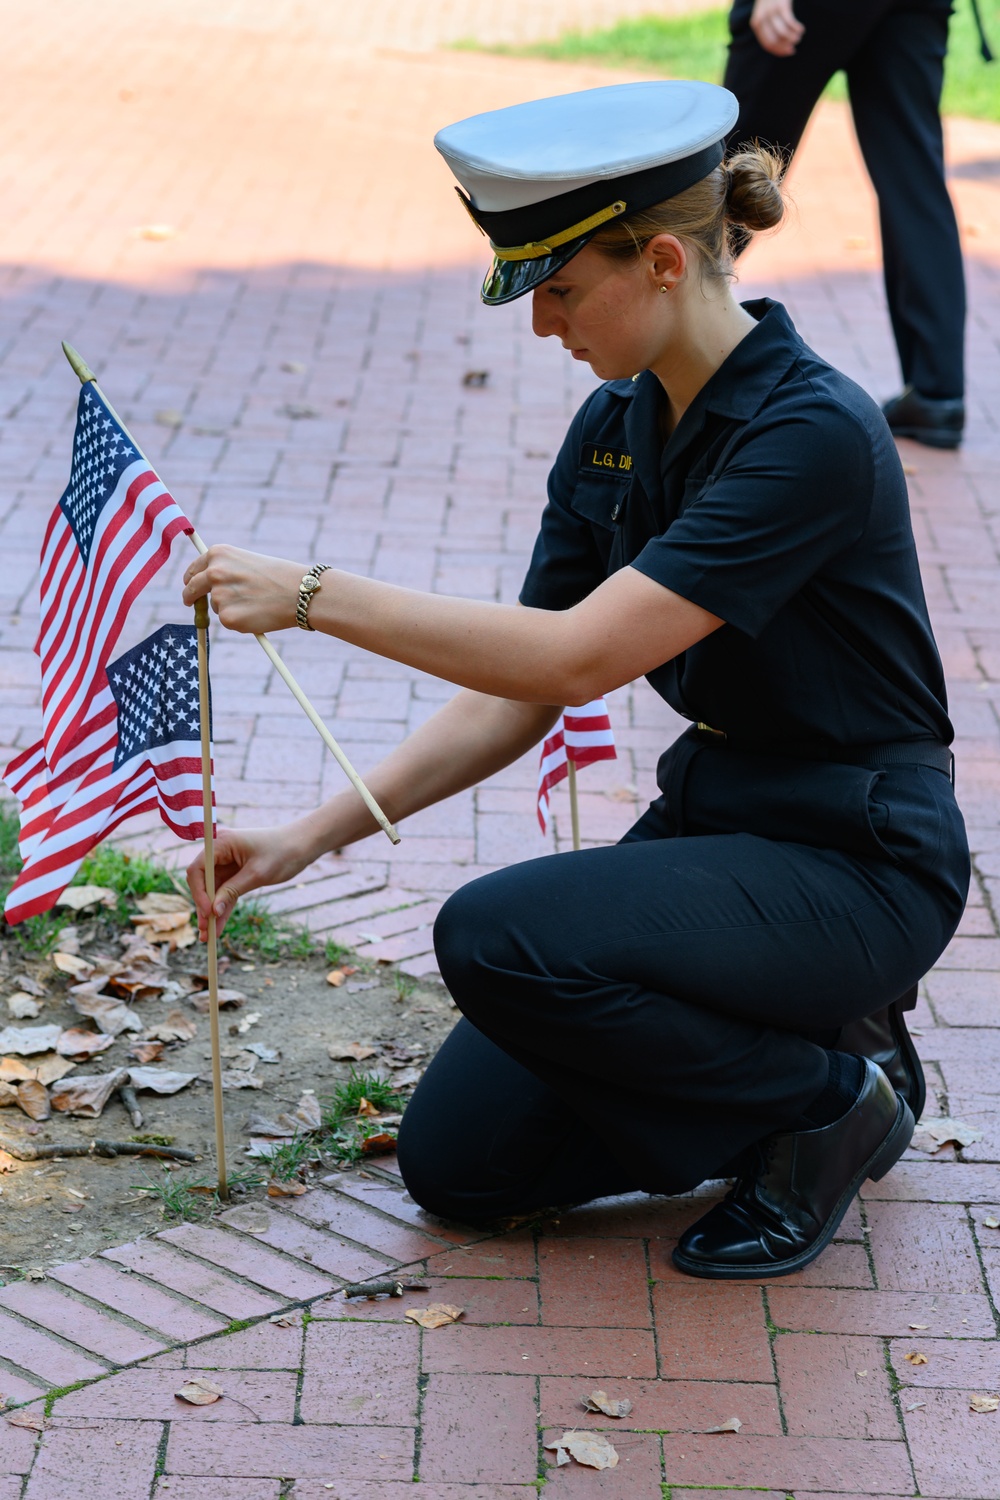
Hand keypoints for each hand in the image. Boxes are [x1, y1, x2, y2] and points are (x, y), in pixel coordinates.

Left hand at [182, 544, 307, 633]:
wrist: (300, 592)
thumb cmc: (280, 576)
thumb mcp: (247, 562)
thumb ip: (226, 570)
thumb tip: (208, 589)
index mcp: (218, 554)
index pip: (194, 570)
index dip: (191, 580)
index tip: (190, 587)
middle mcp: (213, 572)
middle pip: (191, 590)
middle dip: (190, 598)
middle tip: (191, 603)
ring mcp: (219, 596)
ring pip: (215, 607)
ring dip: (229, 608)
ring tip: (256, 603)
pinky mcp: (227, 617)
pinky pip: (227, 622)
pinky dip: (239, 621)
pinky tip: (257, 613)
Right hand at [186, 823, 317, 938]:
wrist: (304, 844)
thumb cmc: (283, 852)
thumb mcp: (257, 874)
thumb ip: (233, 891)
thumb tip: (213, 911)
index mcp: (221, 843)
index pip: (198, 869)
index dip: (199, 892)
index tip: (207, 912)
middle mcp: (221, 851)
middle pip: (203, 882)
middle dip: (204, 906)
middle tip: (205, 930)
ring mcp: (228, 862)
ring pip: (214, 890)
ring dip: (212, 911)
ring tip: (209, 936)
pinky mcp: (237, 872)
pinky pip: (226, 891)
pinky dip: (223, 907)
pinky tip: (218, 926)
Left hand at [750, 0, 804, 55]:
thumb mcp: (764, 13)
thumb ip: (768, 27)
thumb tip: (781, 44)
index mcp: (756, 23)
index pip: (767, 44)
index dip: (779, 51)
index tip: (789, 52)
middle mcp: (762, 19)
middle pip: (775, 41)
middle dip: (786, 46)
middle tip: (795, 45)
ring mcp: (771, 12)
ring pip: (783, 34)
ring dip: (793, 38)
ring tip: (799, 36)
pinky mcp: (782, 6)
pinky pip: (790, 23)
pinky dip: (797, 28)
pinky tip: (801, 29)